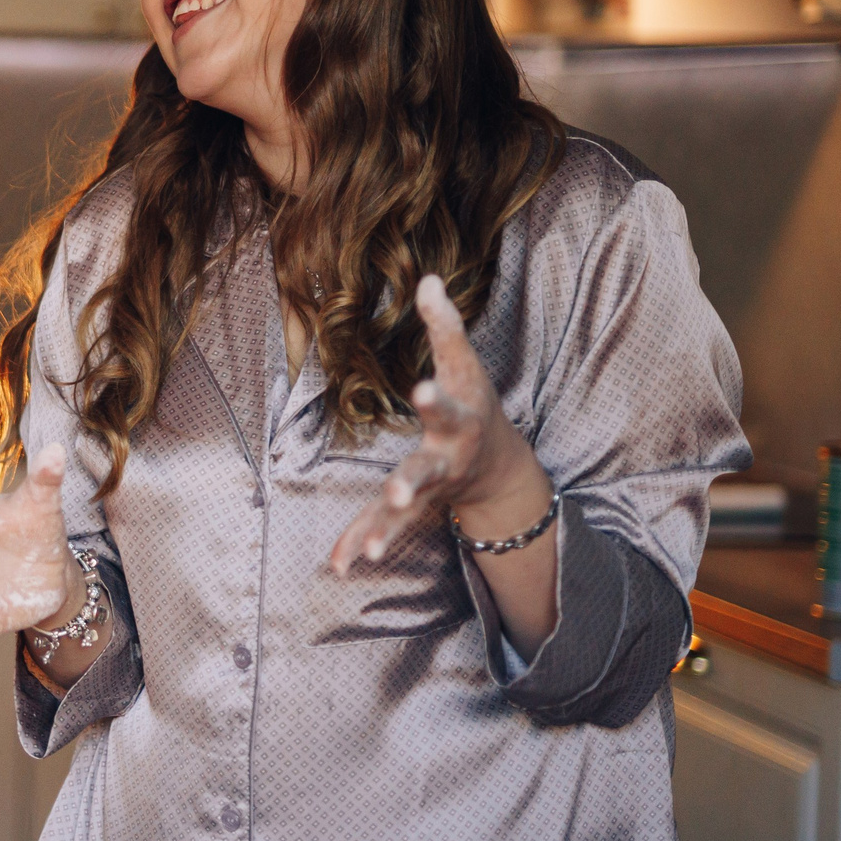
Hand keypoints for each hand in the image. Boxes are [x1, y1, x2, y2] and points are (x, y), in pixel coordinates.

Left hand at [329, 274, 551, 573]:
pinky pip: (386, 527)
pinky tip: (341, 564)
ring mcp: (430, 488)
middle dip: (413, 479)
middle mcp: (446, 457)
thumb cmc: (476, 402)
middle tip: (402, 490)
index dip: (437, 394)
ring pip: (406, 511)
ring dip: (386, 527)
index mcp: (460, 418)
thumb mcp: (467, 364)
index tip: (422, 388)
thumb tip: (427, 276)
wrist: (499, 466)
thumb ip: (445, 326)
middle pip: (428, 468)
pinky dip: (362, 543)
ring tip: (368, 550)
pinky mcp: (412, 508)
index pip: (449, 401)